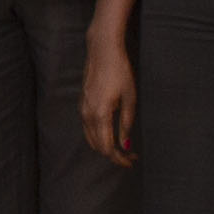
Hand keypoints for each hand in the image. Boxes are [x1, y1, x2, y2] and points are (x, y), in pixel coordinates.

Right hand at [79, 25, 138, 165]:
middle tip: (130, 157)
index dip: (119, 159)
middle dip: (113, 155)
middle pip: (97, 146)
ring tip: (122, 148)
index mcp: (100, 114)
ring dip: (105, 147)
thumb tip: (126, 144)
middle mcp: (87, 115)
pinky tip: (111, 134)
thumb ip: (126, 123)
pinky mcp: (82, 104)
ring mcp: (82, 109)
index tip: (131, 162)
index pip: (107, 147)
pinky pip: (87, 128)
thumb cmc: (120, 71)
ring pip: (91, 139)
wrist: (102, 51)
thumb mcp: (130, 98)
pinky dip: (98, 136)